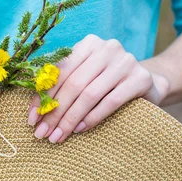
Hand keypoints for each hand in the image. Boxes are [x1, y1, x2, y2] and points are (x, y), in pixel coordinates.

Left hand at [27, 34, 169, 142]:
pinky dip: (93, 117)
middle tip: (43, 133)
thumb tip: (35, 114)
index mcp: (88, 44)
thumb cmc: (108, 85)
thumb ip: (63, 87)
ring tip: (59, 136)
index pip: (60, 72)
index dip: (43, 97)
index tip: (32, 120)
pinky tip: (81, 130)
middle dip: (55, 112)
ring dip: (71, 118)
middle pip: (73, 84)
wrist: (149, 85)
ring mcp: (126, 61)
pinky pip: (110, 101)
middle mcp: (107, 48)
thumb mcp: (85, 79)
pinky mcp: (140, 78)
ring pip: (89, 94)